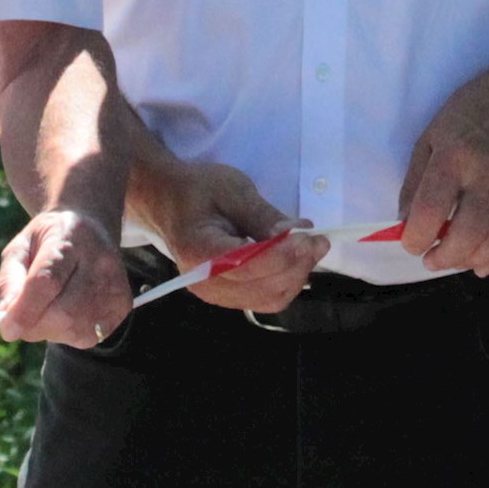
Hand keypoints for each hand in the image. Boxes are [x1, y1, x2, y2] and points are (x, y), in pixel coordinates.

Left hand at [0, 207, 133, 346]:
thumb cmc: (49, 242)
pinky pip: (88, 336)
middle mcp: (98, 262)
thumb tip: (7, 319)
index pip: (47, 281)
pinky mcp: (122, 306)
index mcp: (68, 240)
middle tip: (22, 321)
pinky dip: (68, 333)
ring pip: (75, 329)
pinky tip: (66, 314)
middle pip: (63, 312)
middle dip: (35, 325)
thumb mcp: (20, 248)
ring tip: (47, 311)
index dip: (24, 310)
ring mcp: (115, 286)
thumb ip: (9, 281)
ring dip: (51, 331)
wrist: (92, 228)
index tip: (6, 329)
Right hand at [141, 157, 325, 315]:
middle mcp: (205, 282)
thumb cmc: (197, 189)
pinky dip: (287, 281)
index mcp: (199, 251)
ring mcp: (216, 294)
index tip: (309, 238)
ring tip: (312, 246)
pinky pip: (266, 298)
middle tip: (319, 239)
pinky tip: (296, 259)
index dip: (282, 256)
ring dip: (297, 274)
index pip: (246, 264)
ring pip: (270, 297)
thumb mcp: (231, 189)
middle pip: (263, 287)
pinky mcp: (228, 296)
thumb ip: (263, 215)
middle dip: (297, 265)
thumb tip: (296, 233)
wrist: (169, 201)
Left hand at [396, 66, 488, 278]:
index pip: (431, 210)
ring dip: (471, 262)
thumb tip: (405, 222)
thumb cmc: (472, 112)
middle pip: (467, 234)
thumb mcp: (432, 135)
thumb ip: (416, 181)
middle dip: (444, 258)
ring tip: (456, 260)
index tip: (411, 244)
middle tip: (431, 259)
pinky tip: (484, 262)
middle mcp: (488, 173)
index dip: (416, 238)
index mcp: (454, 155)